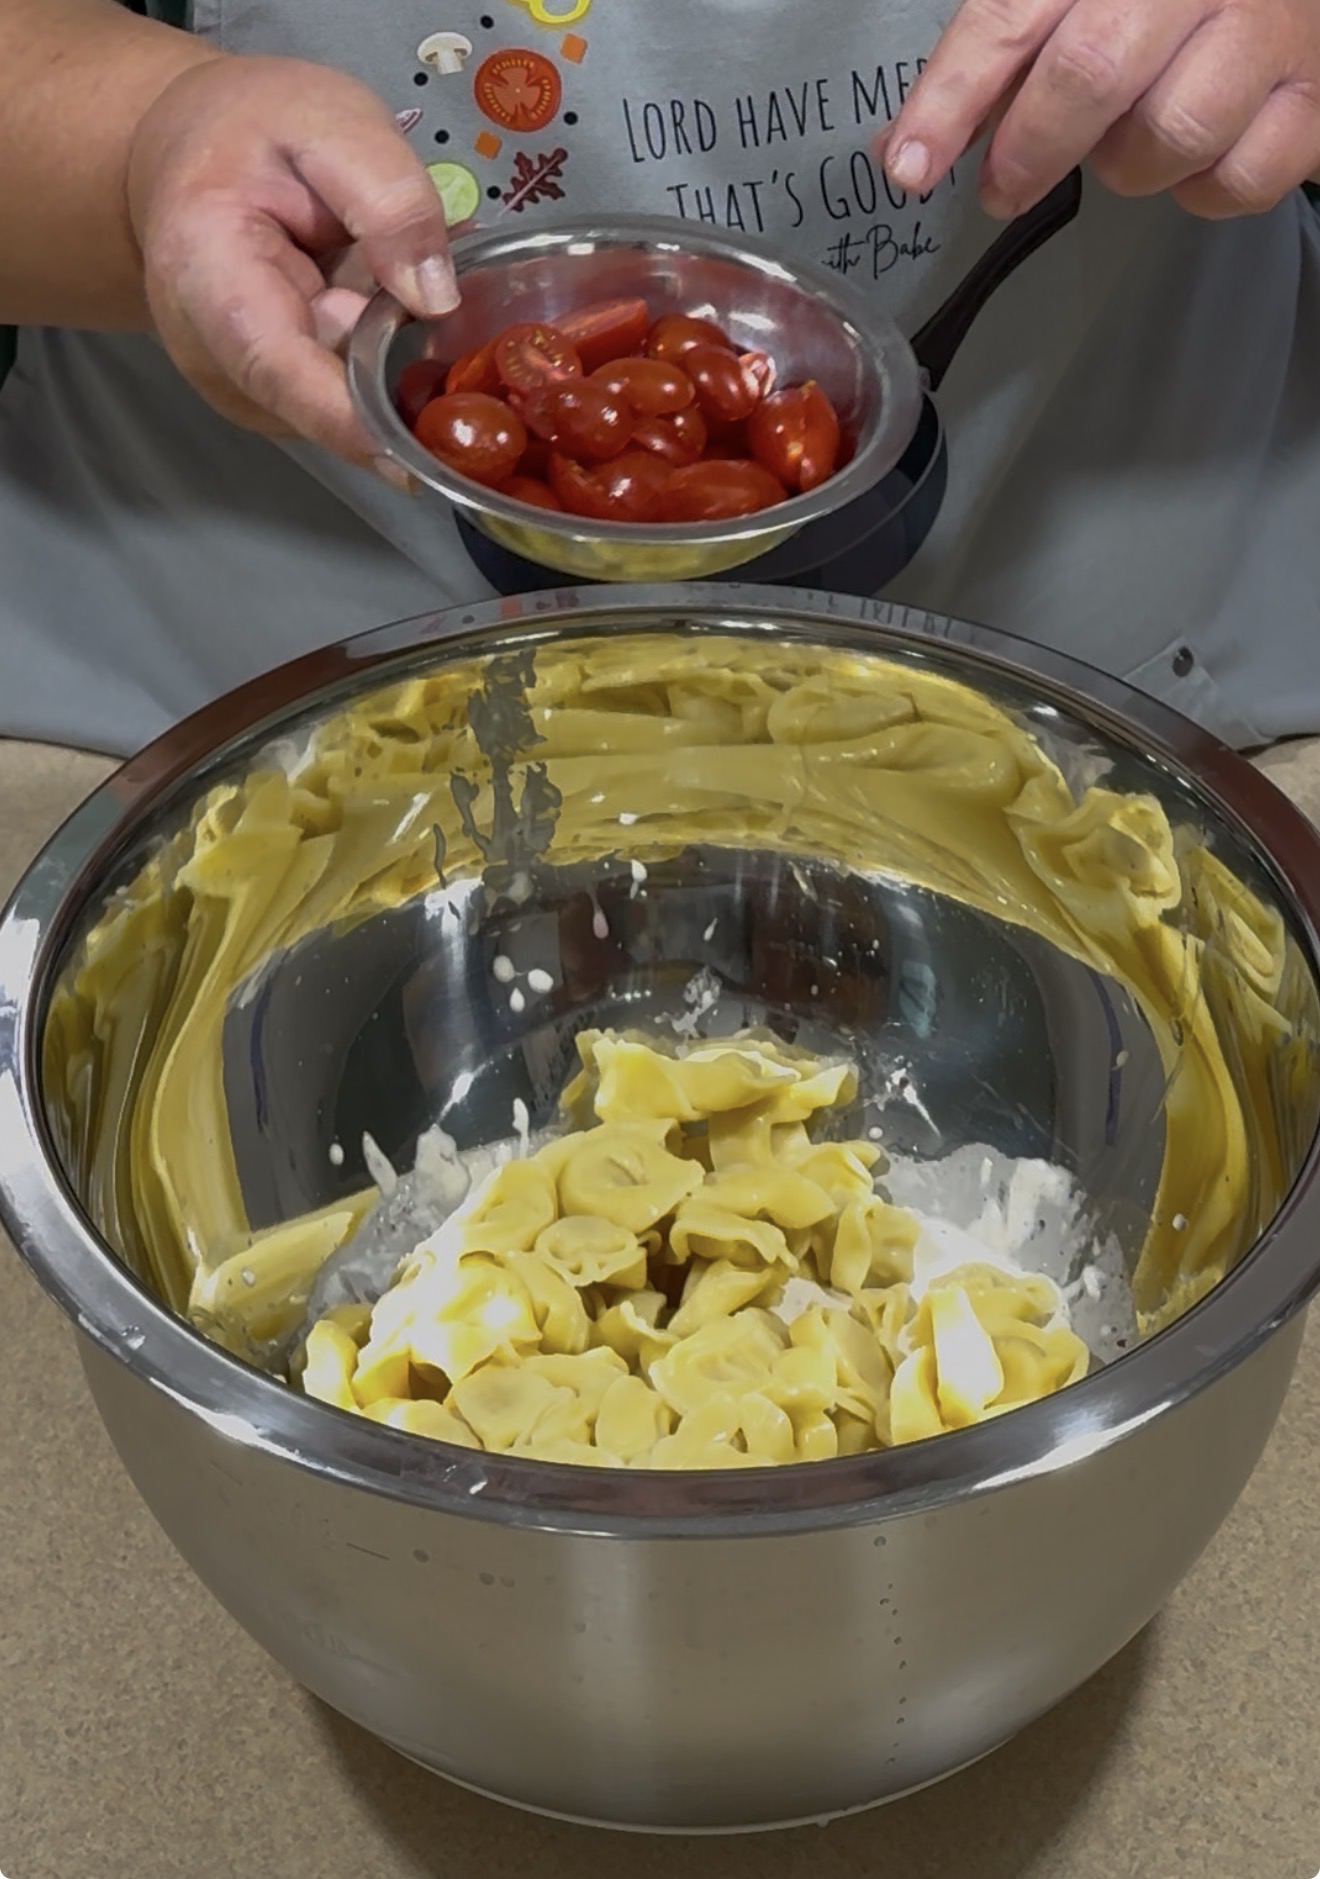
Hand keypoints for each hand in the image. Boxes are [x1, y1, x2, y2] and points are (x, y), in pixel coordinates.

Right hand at [127, 55, 458, 475]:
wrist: (186, 155)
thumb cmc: (248, 132)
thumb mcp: (330, 121)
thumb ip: (388, 196)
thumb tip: (436, 299)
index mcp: (208, 275)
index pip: (277, 370)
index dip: (347, 421)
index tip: (410, 462)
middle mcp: (213, 356)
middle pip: (325, 401)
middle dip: (396, 374)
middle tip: (435, 310)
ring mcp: (243, 389)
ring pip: (346, 406)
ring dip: (391, 362)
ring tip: (380, 279)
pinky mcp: (275, 401)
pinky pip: (348, 399)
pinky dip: (381, 362)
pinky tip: (373, 305)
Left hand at [882, 0, 1319, 220]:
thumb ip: (1009, 42)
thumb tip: (915, 143)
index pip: (1015, 12)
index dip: (955, 93)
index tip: (912, 161)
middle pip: (1093, 73)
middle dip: (1031, 148)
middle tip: (1004, 185)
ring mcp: (1270, 33)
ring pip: (1168, 136)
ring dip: (1126, 165)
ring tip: (1125, 140)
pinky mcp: (1313, 101)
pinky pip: (1235, 180)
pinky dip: (1201, 188)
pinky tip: (1195, 155)